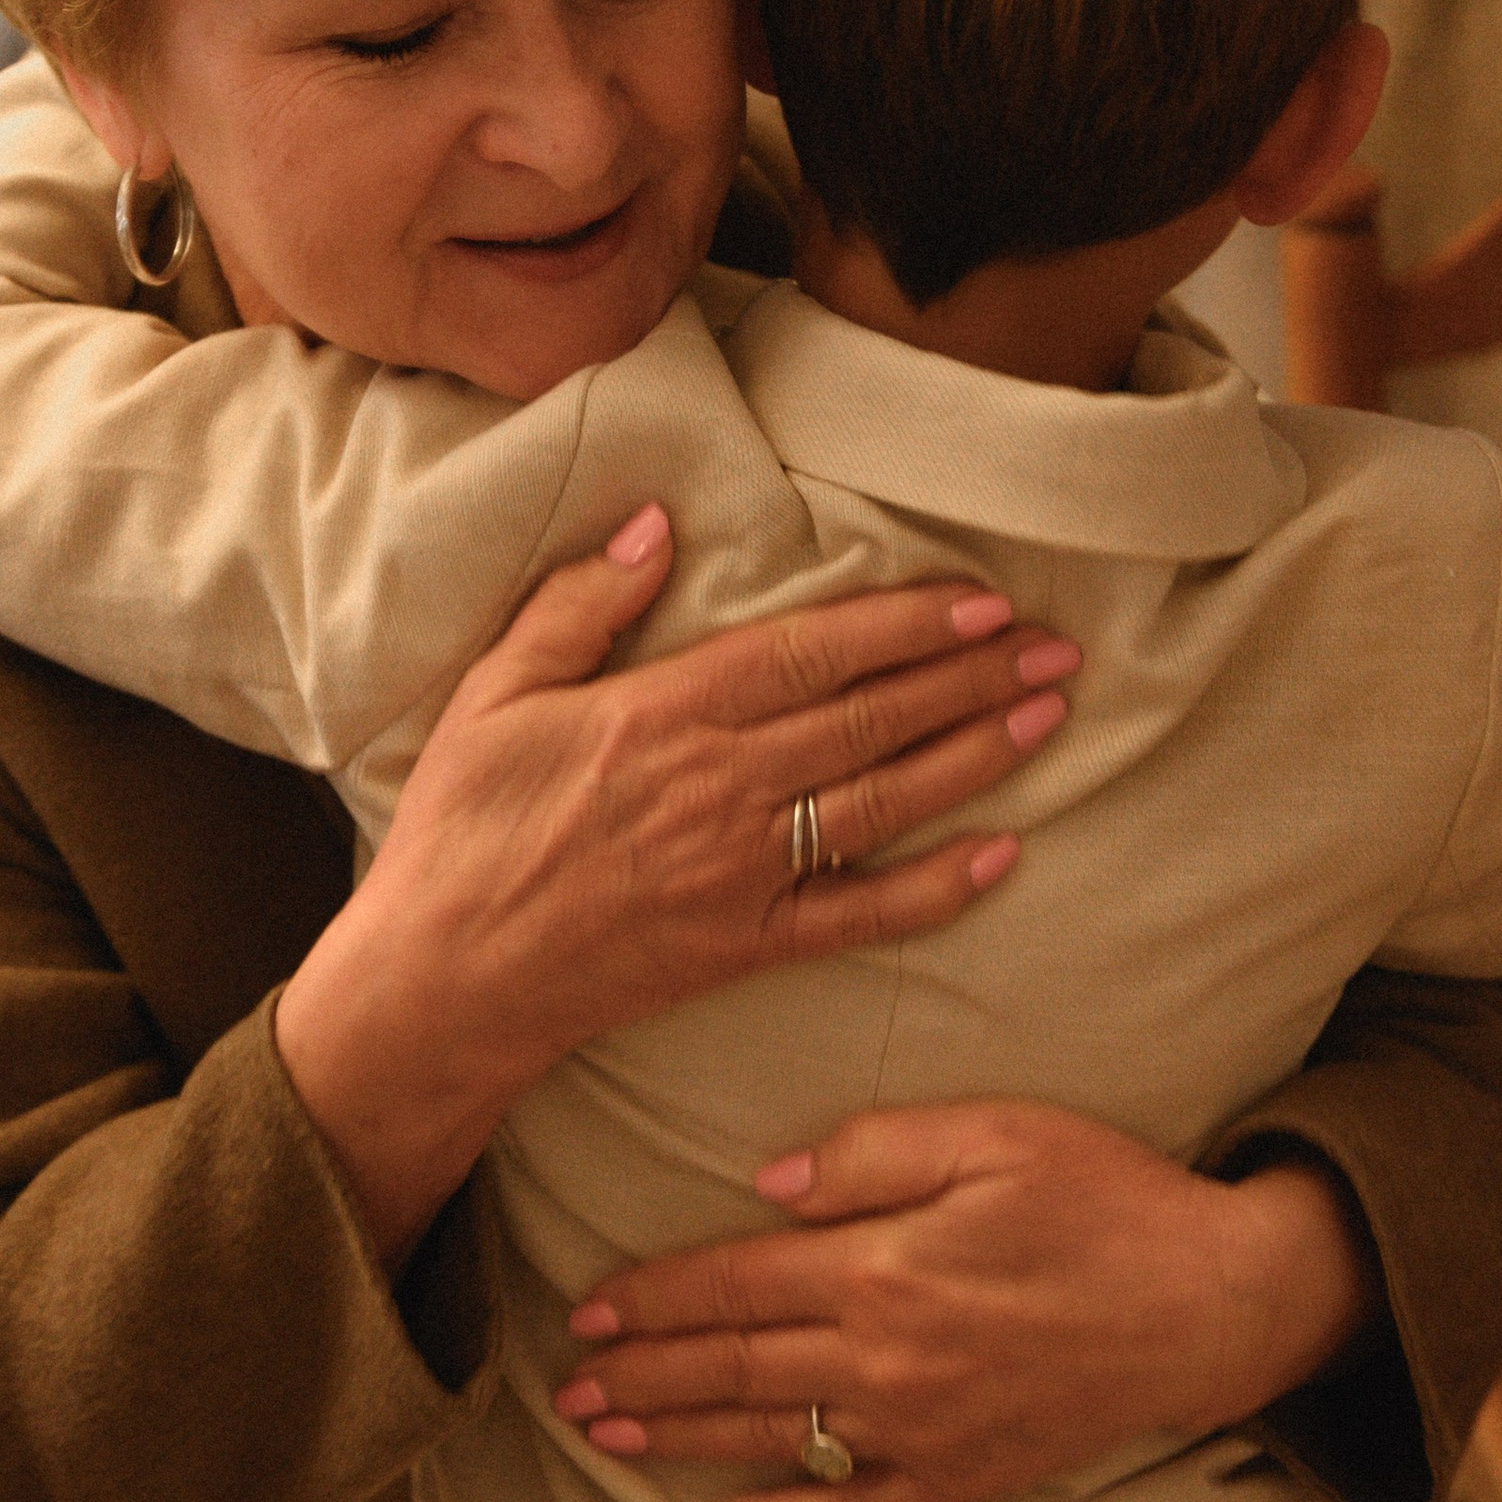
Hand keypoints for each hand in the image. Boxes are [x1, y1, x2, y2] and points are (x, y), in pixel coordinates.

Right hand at [274, 509, 1076, 1257]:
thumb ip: (577, 605)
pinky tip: (1004, 854)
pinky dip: (938, 888)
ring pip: (884, 800)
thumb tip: (655, 522)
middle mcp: (718, 788)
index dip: (905, 624)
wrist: (445, 979)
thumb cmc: (460, 830)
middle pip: (870, 718)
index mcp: (661, 713)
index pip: (810, 653)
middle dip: (971, 676)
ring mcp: (741, 872)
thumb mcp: (494, 694)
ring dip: (977, 756)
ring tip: (1049, 715)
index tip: (981, 598)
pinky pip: (861, 915)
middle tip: (1056, 646)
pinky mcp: (748, 945)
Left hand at [549, 1100, 1380, 1501]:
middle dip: (640, 1379)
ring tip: (608, 1441)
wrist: (1212, 1305)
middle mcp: (885, 1360)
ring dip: (678, 1443)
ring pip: (770, 1442)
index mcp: (882, 1268)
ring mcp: (919, 1429)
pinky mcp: (960, 1475)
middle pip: (732, 1370)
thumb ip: (872, 1153)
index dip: (652, 1299)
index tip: (590, 1308)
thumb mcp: (994, 1134)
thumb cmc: (1106, 1199)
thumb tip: (766, 1187)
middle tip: (568, 1390)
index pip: (733, 1284)